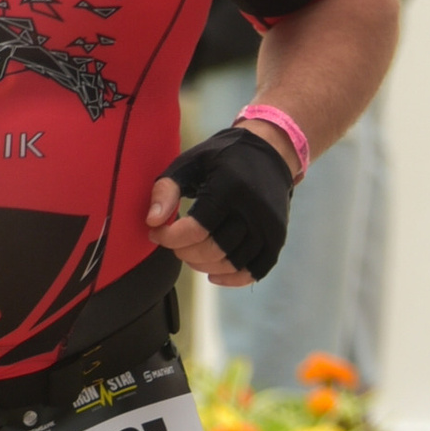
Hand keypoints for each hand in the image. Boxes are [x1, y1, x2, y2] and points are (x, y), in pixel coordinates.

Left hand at [148, 122, 295, 286]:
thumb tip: (151, 222)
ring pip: (233, 263)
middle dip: (185, 252)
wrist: (270, 151)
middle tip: (174, 244)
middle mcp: (253, 209)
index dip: (170, 238)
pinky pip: (256, 270)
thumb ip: (167, 189)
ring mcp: (269, 226)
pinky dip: (234, 278)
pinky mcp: (278, 237)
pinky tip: (214, 276)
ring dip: (205, 266)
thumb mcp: (189, 162)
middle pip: (213, 249)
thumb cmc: (222, 158)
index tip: (156, 233)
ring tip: (191, 255)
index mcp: (229, 188)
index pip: (196, 229)